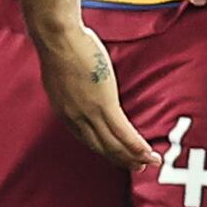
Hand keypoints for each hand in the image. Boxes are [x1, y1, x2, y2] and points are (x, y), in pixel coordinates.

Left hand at [29, 10, 150, 168]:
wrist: (58, 39)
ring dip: (132, 157)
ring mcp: (89, 113)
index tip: (117, 155)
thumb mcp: (64, 72)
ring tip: (148, 164)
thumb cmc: (61, 46)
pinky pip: (123, 131)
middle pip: (100, 147)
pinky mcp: (103, 105)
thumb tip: (82, 80)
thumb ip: (74, 85)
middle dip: (120, 159)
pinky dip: (136, 145)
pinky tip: (147, 152)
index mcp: (65, 111)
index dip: (104, 149)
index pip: (87, 138)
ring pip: (113, 144)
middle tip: (137, 167)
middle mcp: (75, 119)